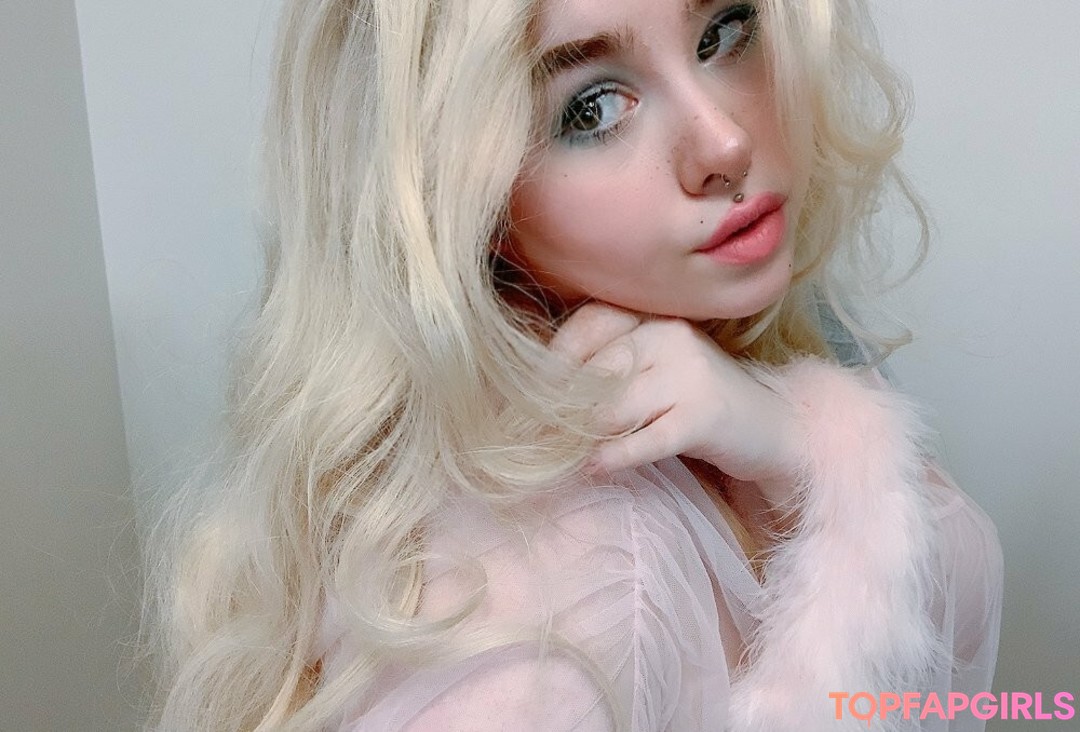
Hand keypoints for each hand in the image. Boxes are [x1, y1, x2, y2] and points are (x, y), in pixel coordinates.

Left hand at [550, 302, 800, 504]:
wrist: (772, 430)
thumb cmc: (696, 401)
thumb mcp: (653, 371)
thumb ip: (608, 370)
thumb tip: (539, 395)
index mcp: (655, 318)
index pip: (591, 324)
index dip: (555, 358)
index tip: (527, 392)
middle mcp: (672, 337)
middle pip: (597, 370)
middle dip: (560, 406)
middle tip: (531, 435)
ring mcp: (691, 375)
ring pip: (615, 406)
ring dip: (580, 436)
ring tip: (556, 455)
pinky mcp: (705, 417)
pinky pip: (646, 439)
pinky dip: (614, 456)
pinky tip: (594, 467)